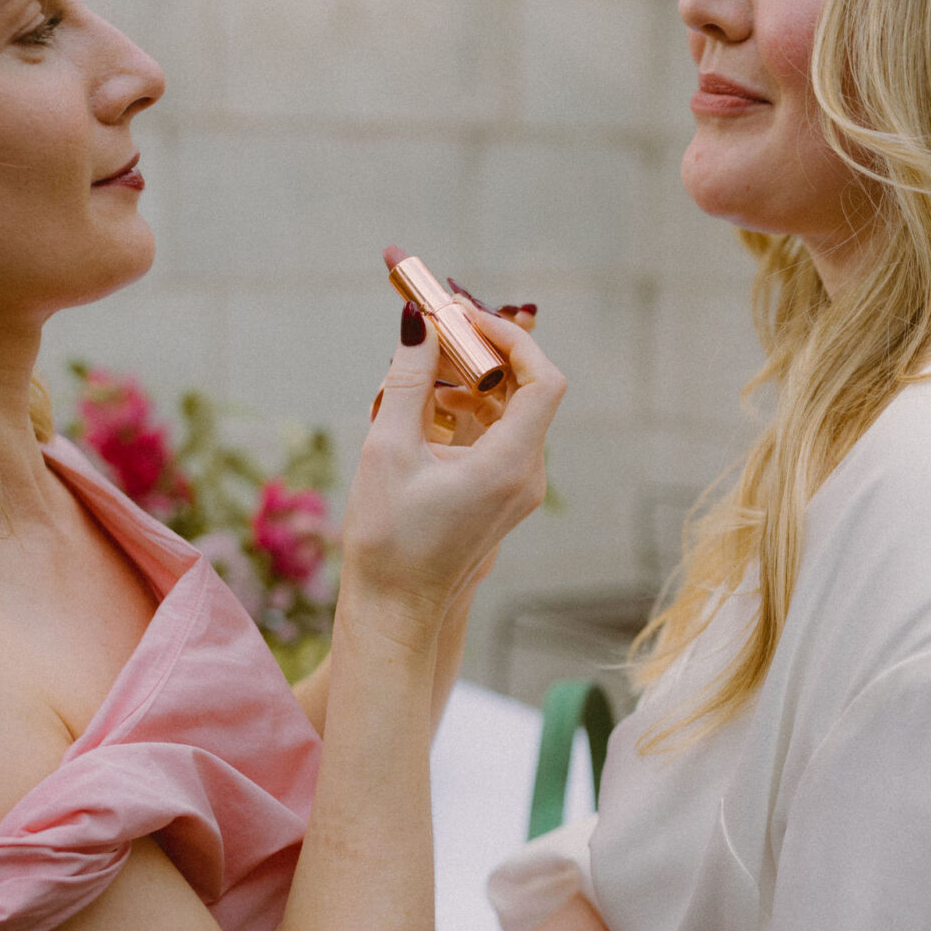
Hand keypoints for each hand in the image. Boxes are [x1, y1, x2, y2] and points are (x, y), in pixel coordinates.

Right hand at [344, 300, 563, 630]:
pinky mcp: (503, 497)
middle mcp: (526, 475)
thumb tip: (418, 323)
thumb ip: (408, 381)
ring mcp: (518, 488)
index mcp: (509, 464)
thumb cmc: (388, 539)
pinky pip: (498, 438)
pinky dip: (470, 414)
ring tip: (422, 374)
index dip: (511, 339)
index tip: (465, 320)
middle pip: (526, 392)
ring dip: (471, 384)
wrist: (395, 610)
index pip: (541, 380)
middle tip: (436, 336)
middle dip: (482, 356)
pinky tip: (428, 410)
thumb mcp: (388, 450)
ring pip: (510, 413)